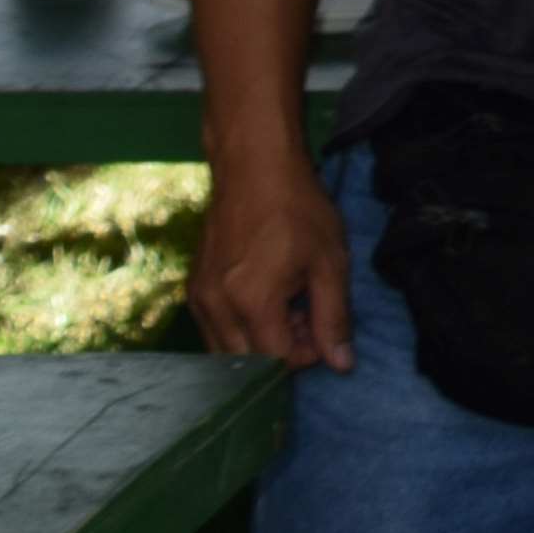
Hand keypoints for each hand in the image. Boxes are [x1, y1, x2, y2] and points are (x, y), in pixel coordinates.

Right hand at [188, 143, 355, 372]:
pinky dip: (240, 329)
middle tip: (306, 314)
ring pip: (225, 351)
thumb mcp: (330, 263)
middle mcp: (215, 307)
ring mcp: (198, 298)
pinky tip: (263, 299)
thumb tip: (341, 366)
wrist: (253, 166)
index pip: (276, 361)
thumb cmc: (298, 209)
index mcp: (251, 302)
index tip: (322, 324)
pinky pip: (213, 329)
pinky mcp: (192, 288)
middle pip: (247, 363)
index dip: (306, 354)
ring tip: (287, 304)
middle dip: (281, 351)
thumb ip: (334, 318)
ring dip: (259, 342)